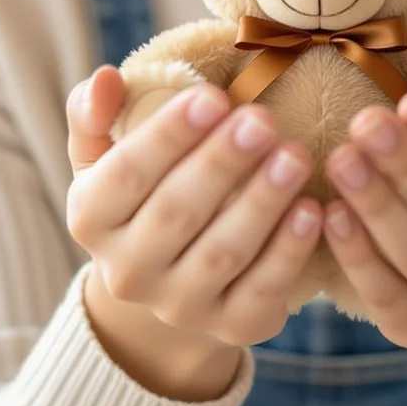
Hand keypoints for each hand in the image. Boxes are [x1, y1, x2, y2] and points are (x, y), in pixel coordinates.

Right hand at [64, 66, 321, 396]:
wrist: (172, 279)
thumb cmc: (145, 193)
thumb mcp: (107, 156)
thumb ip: (96, 115)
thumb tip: (104, 79)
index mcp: (92, 219)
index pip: (125, 175)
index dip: (168, 136)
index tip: (214, 96)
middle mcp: (127, 272)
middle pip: (176, 212)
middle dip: (223, 163)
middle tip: (264, 120)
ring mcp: (179, 306)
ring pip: (223, 252)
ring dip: (262, 201)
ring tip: (296, 155)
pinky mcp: (232, 326)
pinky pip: (263, 289)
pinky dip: (289, 250)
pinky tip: (314, 209)